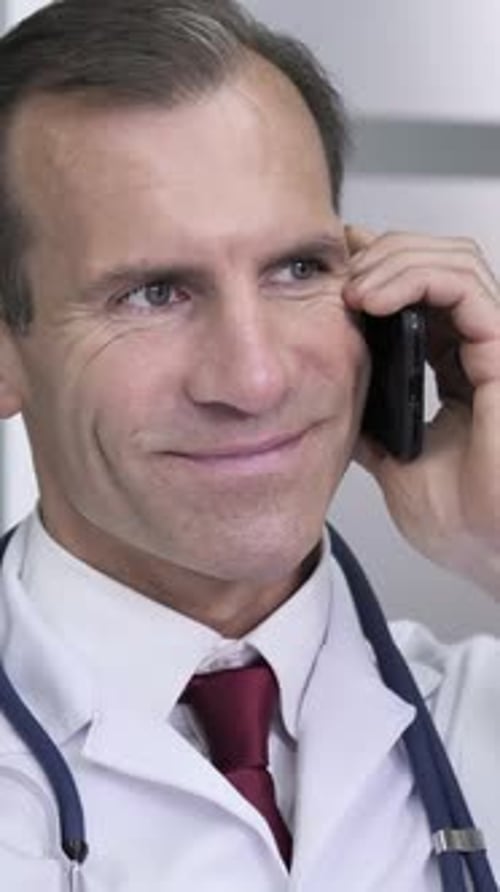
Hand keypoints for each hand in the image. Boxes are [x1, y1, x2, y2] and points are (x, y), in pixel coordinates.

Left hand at [344, 226, 499, 596]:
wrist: (493, 555)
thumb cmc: (466, 522)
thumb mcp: (397, 463)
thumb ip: (374, 424)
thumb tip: (334, 404)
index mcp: (458, 371)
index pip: (423, 295)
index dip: (380, 268)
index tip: (334, 268)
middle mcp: (479, 353)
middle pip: (439, 262)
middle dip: (381, 256)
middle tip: (339, 279)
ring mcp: (494, 349)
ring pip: (454, 259)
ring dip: (394, 260)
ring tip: (354, 289)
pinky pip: (465, 286)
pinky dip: (416, 277)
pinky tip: (375, 299)